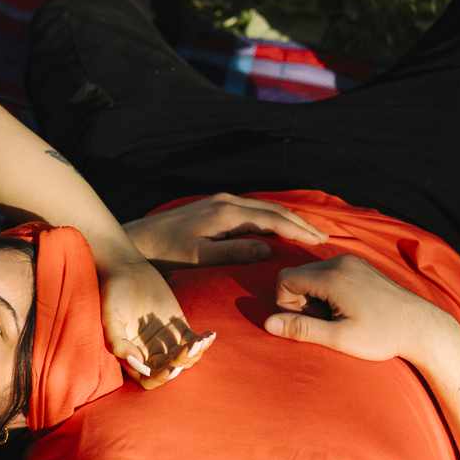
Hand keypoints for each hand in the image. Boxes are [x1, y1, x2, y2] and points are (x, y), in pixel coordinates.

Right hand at [99, 259, 216, 388]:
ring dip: (194, 354)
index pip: (148, 379)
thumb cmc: (113, 293)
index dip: (159, 378)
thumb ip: (117, 341)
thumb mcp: (110, 316)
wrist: (126, 269)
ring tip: (200, 341)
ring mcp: (166, 340)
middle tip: (188, 348)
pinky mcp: (179, 327)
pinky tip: (208, 335)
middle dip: (180, 364)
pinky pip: (194, 341)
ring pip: (184, 359)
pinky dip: (203, 342)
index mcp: (131, 355)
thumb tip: (135, 362)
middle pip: (169, 371)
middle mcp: (149, 352)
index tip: (170, 368)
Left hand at [124, 193, 327, 265]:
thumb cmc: (165, 253)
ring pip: (264, 207)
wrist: (136, 239)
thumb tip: (269, 250)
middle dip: (300, 222)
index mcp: (227, 213)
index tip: (319, 242)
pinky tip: (278, 227)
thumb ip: (234, 252)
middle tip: (324, 236)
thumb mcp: (199, 257)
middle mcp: (227, 201)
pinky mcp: (213, 206)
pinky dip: (271, 217)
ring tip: (308, 232)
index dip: (298, 231)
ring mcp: (220, 202)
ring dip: (287, 219)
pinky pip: (252, 210)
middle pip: (274, 210)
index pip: (273, 220)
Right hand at [263, 254, 454, 363]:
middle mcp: (341, 262)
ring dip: (314, 296)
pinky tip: (346, 309)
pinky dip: (327, 290)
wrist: (423, 327)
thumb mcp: (339, 338)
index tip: (308, 321)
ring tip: (336, 317)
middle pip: (297, 275)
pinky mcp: (361, 266)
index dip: (286, 303)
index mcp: (333, 277)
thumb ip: (301, 329)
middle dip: (300, 300)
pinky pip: (329, 273)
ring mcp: (353, 262)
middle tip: (323, 322)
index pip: (285, 279)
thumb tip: (267, 324)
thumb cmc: (383, 336)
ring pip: (312, 274)